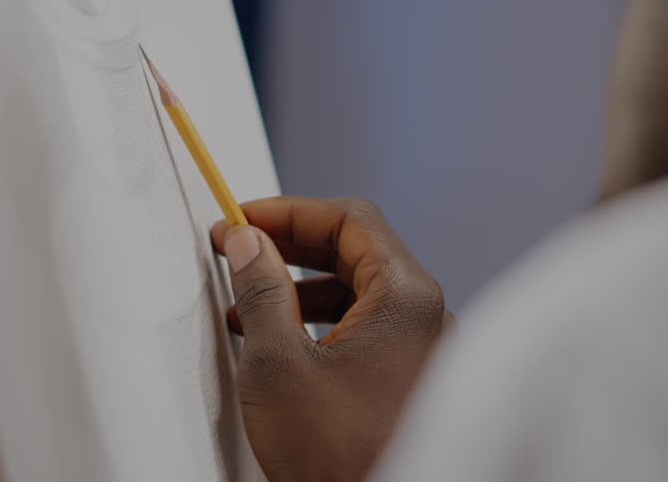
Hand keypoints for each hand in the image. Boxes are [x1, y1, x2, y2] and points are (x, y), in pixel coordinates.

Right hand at [211, 197, 452, 481]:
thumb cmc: (338, 455)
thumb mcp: (278, 363)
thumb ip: (260, 290)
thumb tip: (246, 241)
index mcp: (406, 297)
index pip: (351, 219)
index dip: (289, 211)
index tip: (243, 219)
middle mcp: (427, 315)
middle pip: (357, 250)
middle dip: (292, 245)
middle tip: (240, 247)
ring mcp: (424, 348)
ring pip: (360, 290)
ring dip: (301, 287)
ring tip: (247, 301)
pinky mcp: (411, 377)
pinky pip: (367, 326)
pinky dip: (321, 320)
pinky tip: (279, 338)